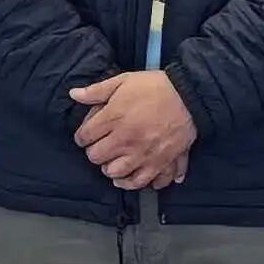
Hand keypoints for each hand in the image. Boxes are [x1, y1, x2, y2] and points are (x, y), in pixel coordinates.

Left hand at [67, 69, 196, 190]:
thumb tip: (74, 94)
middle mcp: (125, 140)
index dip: (82, 136)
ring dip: (110, 169)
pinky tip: (129, 177)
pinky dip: (132, 182)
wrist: (190, 96)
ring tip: (113, 162)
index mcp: (114, 118)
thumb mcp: (124, 81)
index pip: (84, 137)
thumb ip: (97, 91)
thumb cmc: (156, 87)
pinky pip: (141, 181)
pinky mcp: (159, 162)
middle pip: (96, 157)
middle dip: (94, 152)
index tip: (87, 134)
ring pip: (115, 173)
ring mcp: (142, 154)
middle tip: (100, 146)